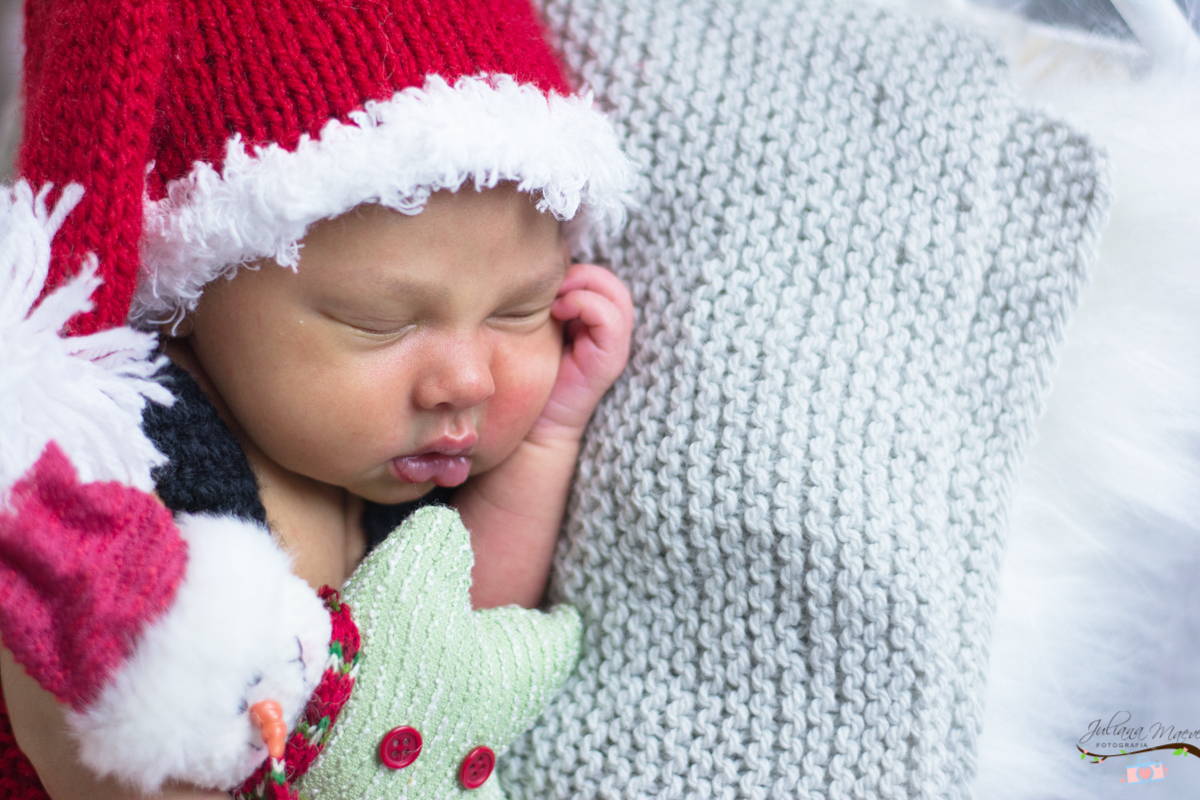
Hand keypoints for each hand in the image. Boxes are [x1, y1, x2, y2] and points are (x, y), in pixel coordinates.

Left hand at [530, 263, 632, 441]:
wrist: (535, 425)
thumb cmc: (531, 375)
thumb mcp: (537, 328)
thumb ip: (546, 301)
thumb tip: (534, 269)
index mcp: (594, 319)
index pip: (598, 276)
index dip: (574, 270)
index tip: (545, 283)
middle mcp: (610, 330)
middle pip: (611, 280)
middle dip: (581, 273)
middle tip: (552, 288)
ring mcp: (614, 344)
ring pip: (616, 293)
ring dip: (584, 287)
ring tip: (557, 302)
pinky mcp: (611, 358)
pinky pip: (611, 318)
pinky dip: (587, 305)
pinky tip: (560, 313)